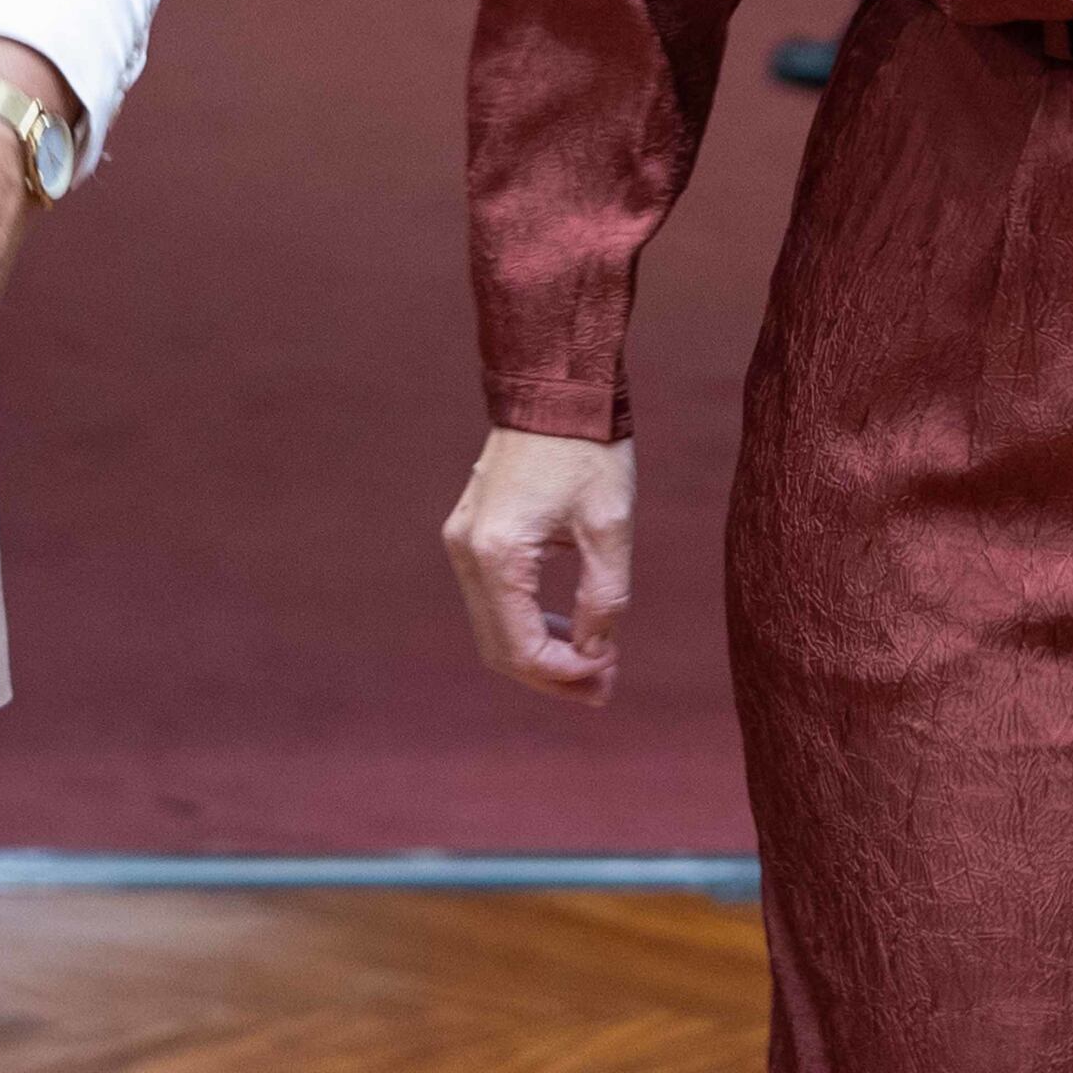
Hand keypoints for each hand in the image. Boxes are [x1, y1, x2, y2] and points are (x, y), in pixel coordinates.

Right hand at [445, 429, 634, 706]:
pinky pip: (490, 597)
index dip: (566, 676)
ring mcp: (462, 540)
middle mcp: (468, 551)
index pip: (522, 648)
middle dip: (552, 675)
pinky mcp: (470, 530)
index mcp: (499, 554)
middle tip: (603, 687)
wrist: (554, 384)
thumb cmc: (588, 448)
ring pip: (492, 626)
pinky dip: (525, 620)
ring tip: (592, 662)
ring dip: (538, 651)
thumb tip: (593, 651)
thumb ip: (604, 598)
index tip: (609, 677)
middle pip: (499, 647)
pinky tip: (567, 625)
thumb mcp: (610, 527)